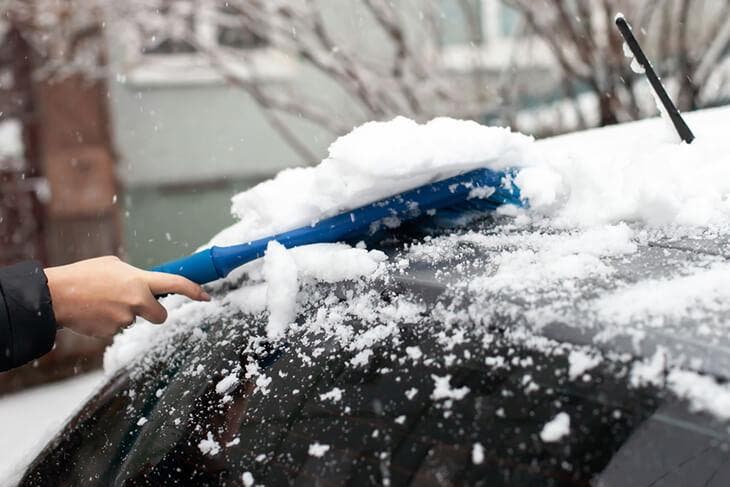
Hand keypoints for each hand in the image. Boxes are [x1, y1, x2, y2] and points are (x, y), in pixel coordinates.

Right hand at [44, 256, 210, 336]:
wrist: (56, 295)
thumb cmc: (84, 275)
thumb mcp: (114, 266)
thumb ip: (135, 276)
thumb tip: (145, 285)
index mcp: (139, 281)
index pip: (175, 284)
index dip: (194, 290)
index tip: (206, 296)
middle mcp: (136, 301)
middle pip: (161, 316)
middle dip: (154, 313)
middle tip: (137, 305)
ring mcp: (124, 319)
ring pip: (134, 321)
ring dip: (124, 314)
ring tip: (102, 303)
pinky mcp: (111, 333)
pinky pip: (117, 329)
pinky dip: (109, 322)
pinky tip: (94, 313)